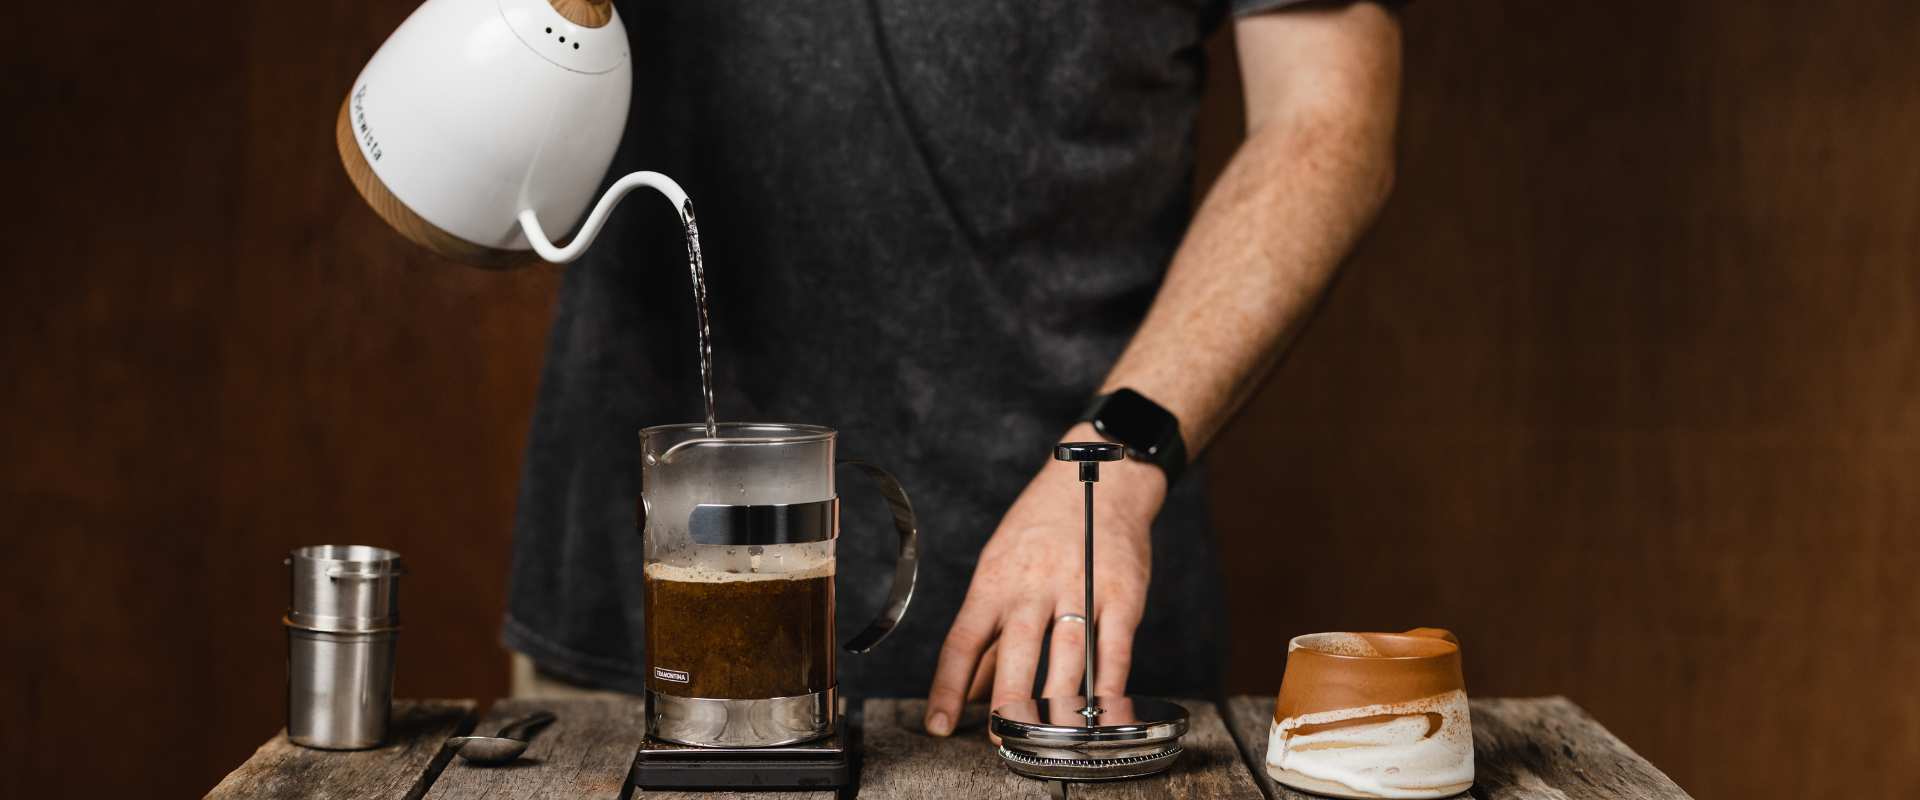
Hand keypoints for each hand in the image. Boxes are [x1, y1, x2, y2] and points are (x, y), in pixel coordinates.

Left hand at [923, 423, 1167, 739]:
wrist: (1097, 481)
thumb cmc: (1040, 530)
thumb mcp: (1000, 569)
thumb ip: (990, 635)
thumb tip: (970, 690)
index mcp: (994, 581)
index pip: (963, 640)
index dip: (948, 686)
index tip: (939, 724)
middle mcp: (1033, 585)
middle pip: (1016, 650)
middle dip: (1006, 699)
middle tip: (1000, 735)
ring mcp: (1079, 588)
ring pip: (1067, 653)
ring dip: (1056, 699)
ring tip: (1047, 735)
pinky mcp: (1121, 594)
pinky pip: (1114, 646)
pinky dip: (1109, 684)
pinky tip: (1102, 710)